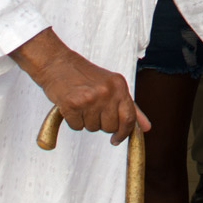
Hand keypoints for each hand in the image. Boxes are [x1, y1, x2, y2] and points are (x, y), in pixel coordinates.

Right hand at [11, 28, 150, 145]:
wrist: (56, 63)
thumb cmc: (84, 75)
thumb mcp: (112, 85)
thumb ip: (130, 106)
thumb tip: (146, 128)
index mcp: (119, 85)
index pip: (128, 118)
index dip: (124, 132)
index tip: (117, 139)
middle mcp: (107, 91)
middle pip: (110, 127)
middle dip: (101, 123)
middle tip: (92, 108)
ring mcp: (89, 98)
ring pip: (93, 128)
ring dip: (86, 121)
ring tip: (81, 103)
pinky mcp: (72, 104)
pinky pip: (77, 126)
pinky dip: (73, 120)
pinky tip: (71, 106)